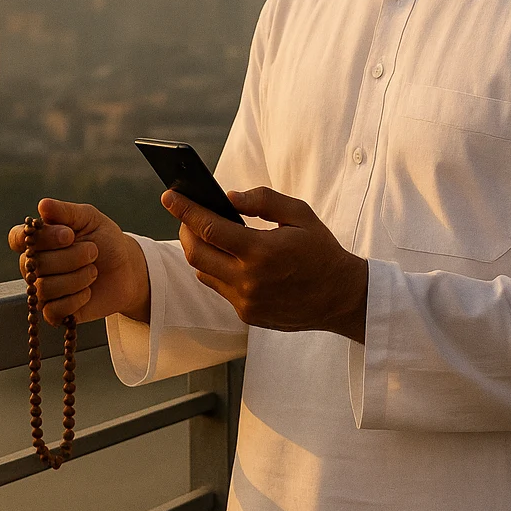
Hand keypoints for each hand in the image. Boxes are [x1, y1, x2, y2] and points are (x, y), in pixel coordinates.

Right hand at [8, 198, 150, 325]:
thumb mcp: (90, 219)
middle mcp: (35, 264)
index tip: (69, 235)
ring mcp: (42, 289)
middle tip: (93, 251)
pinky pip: (52, 311)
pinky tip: (88, 292)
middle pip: (35, 264)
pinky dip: (75, 300)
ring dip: (77, 278)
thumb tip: (42, 205)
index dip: (42, 238)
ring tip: (93, 271)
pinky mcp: (54, 312)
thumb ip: (66, 212)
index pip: (17, 238)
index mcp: (39, 239)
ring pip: (44, 288)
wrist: (128, 270)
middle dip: (71, 257)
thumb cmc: (105, 240)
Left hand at [164, 186, 368, 341]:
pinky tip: (222, 255)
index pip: (209, 228)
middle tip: (185, 214)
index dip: (185, 209)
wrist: (341, 297)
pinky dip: (214, 269)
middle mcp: (249, 280)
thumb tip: (228, 196)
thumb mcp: (300, 214)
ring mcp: (246, 301)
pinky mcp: (248, 315)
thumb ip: (263, 200)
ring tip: (203, 233)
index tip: (169, 195)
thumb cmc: (321, 250)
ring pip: (203, 272)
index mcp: (262, 252)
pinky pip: (218, 288)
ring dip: (198, 251)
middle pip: (195, 253)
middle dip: (185, 230)